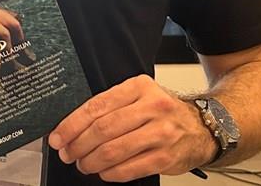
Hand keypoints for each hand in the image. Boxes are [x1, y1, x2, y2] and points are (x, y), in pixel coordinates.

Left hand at [48, 74, 215, 180]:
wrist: (202, 127)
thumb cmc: (164, 113)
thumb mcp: (139, 97)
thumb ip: (110, 106)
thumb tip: (72, 126)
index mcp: (139, 87)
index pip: (96, 106)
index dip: (72, 124)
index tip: (58, 136)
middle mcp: (152, 107)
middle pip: (103, 129)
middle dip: (78, 145)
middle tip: (67, 153)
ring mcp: (161, 133)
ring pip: (114, 150)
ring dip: (91, 161)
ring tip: (83, 164)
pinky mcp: (166, 157)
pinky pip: (130, 168)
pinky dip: (111, 173)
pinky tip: (104, 172)